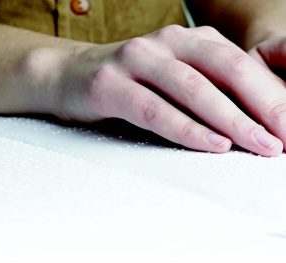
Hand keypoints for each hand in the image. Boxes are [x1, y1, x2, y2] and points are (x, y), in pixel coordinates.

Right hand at [55, 25, 285, 155]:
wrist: (72, 75)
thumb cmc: (130, 82)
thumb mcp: (174, 79)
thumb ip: (209, 91)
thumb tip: (252, 120)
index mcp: (187, 41)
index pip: (241, 64)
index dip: (272, 95)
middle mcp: (166, 43)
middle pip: (225, 69)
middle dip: (263, 106)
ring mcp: (136, 59)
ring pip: (192, 88)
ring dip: (231, 120)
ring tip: (260, 146)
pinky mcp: (111, 84)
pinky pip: (155, 109)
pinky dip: (186, 128)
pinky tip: (212, 144)